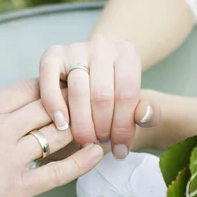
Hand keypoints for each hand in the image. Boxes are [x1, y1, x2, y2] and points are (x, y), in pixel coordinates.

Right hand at [0, 78, 103, 196]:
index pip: (28, 88)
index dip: (50, 86)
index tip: (63, 86)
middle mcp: (1, 129)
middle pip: (47, 107)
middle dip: (69, 103)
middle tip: (86, 103)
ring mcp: (11, 158)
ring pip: (56, 135)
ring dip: (78, 129)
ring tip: (95, 125)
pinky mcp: (16, 188)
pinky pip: (57, 173)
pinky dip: (81, 163)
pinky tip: (96, 155)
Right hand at [39, 35, 159, 157]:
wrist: (91, 68)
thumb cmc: (115, 89)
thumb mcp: (136, 99)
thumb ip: (146, 112)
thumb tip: (145, 116)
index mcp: (127, 54)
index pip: (126, 95)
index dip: (123, 127)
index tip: (120, 149)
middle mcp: (101, 46)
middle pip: (102, 95)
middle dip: (102, 127)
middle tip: (100, 144)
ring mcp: (75, 48)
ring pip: (78, 92)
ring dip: (81, 123)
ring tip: (85, 140)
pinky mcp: (53, 55)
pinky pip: (50, 82)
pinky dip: (54, 105)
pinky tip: (61, 125)